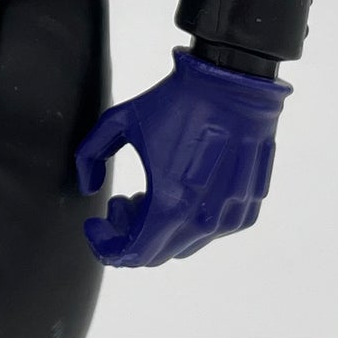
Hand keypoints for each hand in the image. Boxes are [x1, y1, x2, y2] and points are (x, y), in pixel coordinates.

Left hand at [74, 51, 288, 268]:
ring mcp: (229, 215)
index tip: (95, 224)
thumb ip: (89, 156)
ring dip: (160, 229)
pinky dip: (190, 222)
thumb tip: (89, 187)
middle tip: (121, 203)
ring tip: (149, 194)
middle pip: (157, 254)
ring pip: (185, 246)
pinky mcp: (248, 205)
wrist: (232, 82)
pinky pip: (213, 232)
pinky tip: (181, 192)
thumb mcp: (118, 120)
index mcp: (169, 203)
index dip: (106, 246)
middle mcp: (202, 218)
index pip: (133, 254)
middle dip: (129, 235)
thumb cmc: (176, 100)